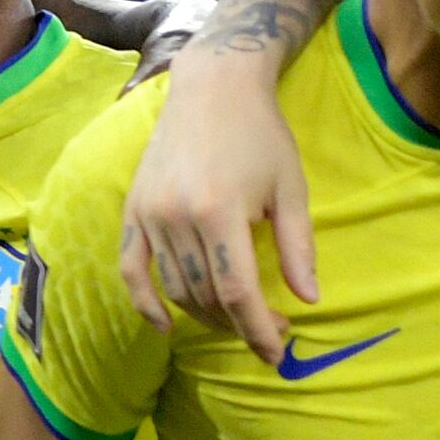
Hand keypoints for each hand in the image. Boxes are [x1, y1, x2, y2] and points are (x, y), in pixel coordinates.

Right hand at [118, 50, 310, 363]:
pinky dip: (145, 303)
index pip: (238, 291)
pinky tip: (166, 326)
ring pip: (175, 288)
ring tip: (234, 319)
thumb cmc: (261, 134)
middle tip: (269, 329)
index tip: (277, 351)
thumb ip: (297, 246)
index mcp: (221, 211)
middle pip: (206, 295)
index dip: (258, 328)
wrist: (212, 88)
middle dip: (239, 323)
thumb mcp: (291, 188)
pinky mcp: (133, 211)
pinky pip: (132, 270)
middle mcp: (178, 218)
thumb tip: (307, 299)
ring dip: (205, 314)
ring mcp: (150, 215)